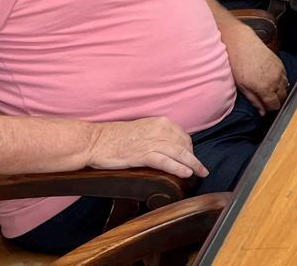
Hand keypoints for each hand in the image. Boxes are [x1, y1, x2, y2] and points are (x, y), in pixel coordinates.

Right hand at [85, 118, 207, 178]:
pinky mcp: (143, 154)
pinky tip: (187, 173)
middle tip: (200, 169)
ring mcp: (152, 141)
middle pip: (185, 145)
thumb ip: (156, 135)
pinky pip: (166, 162)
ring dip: (193, 164)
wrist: (95, 141)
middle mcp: (160, 130)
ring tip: (201, 173)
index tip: (192, 157)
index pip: (183, 136)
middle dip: (194, 158)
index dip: (190, 148)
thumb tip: (168, 146)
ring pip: (180, 153)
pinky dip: (178, 168)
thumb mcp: (141, 130)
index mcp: (160, 122)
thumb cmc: (114, 137)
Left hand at [222, 23, 287, 115]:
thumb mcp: (242, 87)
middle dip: (276, 101)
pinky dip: (281, 82)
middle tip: (267, 102)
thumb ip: (254, 101)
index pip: (275, 105)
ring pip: (286, 88)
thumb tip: (262, 112)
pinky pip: (285, 78)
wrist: (242, 44)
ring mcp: (280, 71)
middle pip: (282, 97)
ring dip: (279, 92)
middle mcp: (276, 80)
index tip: (266, 109)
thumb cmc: (238, 64)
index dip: (270, 110)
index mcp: (265, 88)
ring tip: (269, 92)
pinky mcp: (280, 64)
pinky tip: (272, 82)